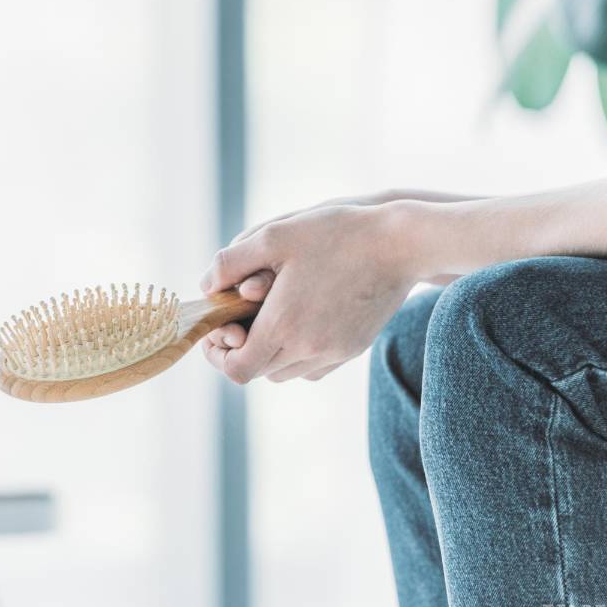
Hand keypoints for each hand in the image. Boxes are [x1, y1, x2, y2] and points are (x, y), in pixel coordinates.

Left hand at [199, 203, 418, 383]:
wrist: (400, 244)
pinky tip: (299, 324)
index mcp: (283, 325)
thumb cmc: (336, 234)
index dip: (220, 355)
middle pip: (259, 372)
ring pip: (286, 373)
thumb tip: (206, 287)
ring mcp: (334, 352)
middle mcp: (308, 348)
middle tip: (238, 319)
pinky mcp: (353, 349)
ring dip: (270, 354)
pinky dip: (298, 354)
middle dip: (243, 350)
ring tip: (268, 319)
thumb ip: (231, 262)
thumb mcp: (275, 235)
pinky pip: (314, 368)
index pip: (237, 369)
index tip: (219, 330)